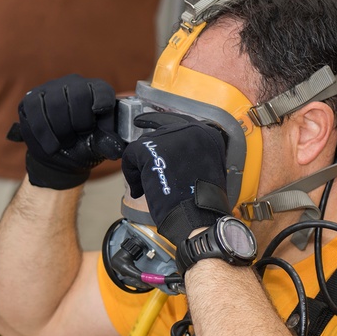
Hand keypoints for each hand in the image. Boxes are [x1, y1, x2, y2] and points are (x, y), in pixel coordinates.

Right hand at [9, 74, 124, 189]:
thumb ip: (107, 144)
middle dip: (79, 123)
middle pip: (78, 95)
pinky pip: (35, 110)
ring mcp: (50, 89)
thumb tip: (116, 150)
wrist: (57, 156)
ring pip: (55, 103)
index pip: (101, 90)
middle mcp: (74, 84)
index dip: (102, 100)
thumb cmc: (82, 146)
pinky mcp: (31, 99)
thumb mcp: (98, 147)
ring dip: (61, 130)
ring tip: (64, 143)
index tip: (99, 112)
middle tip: (77, 138)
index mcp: (96, 90)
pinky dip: (44, 132)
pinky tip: (51, 147)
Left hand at [121, 112, 230, 245]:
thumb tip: (164, 150)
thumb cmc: (201, 201)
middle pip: (156, 134)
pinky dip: (130, 174)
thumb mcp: (204, 166)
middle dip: (147, 156)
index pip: (175, 120)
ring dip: (141, 168)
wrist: (197, 216)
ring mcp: (171, 137)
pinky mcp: (152, 149)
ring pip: (142, 146)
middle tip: (147, 177)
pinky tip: (140, 189)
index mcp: (206, 133)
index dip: (154, 121)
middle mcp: (191, 129)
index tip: (141, 122)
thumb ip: (187, 152)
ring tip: (150, 188)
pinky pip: (130, 156)